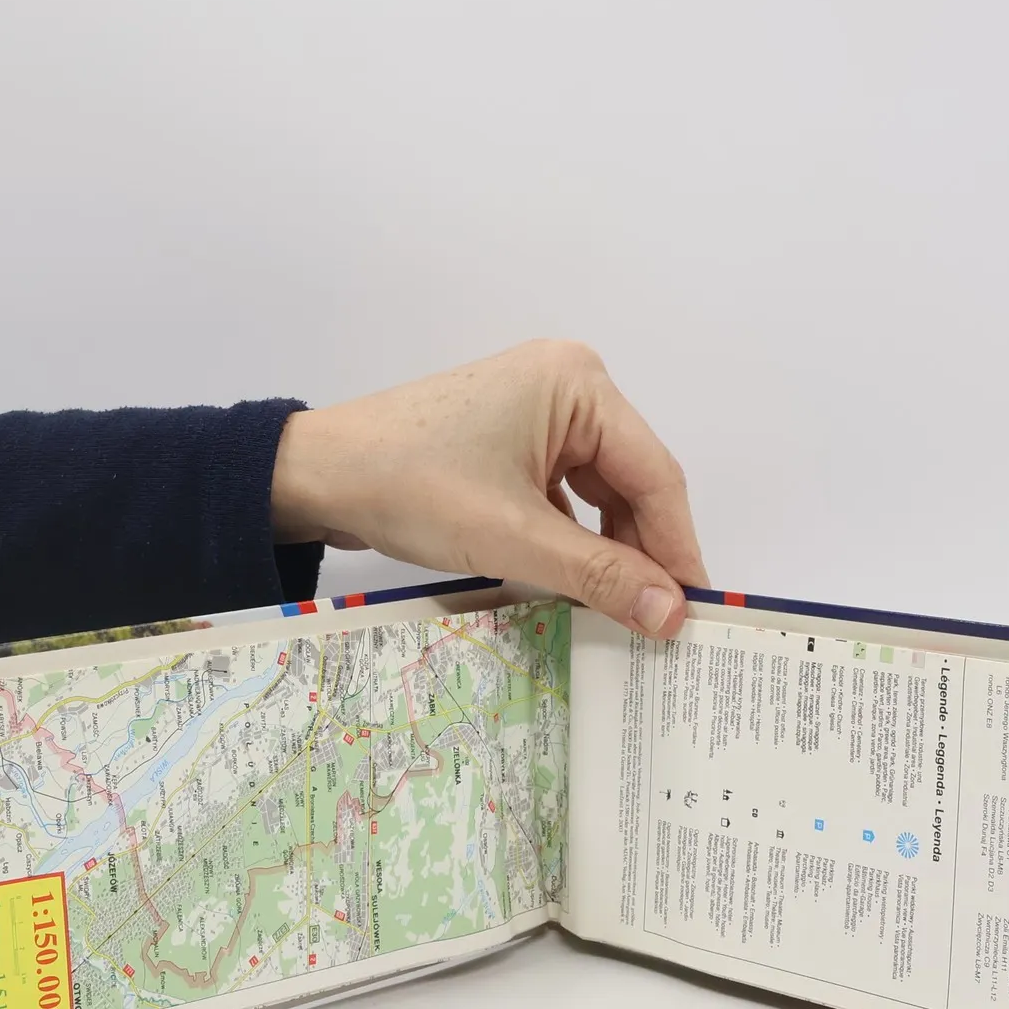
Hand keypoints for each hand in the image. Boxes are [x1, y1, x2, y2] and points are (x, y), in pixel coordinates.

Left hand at [273, 340, 707, 636]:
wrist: (314, 473)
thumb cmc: (411, 488)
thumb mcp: (512, 537)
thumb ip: (599, 576)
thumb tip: (673, 617)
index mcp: (579, 384)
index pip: (655, 475)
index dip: (677, 549)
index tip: (694, 613)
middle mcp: (568, 384)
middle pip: (631, 482)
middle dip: (643, 553)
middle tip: (661, 624)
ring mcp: (538, 409)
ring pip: (599, 493)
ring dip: (607, 550)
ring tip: (623, 612)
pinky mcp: (511, 437)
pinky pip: (564, 492)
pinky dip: (572, 538)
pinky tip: (577, 583)